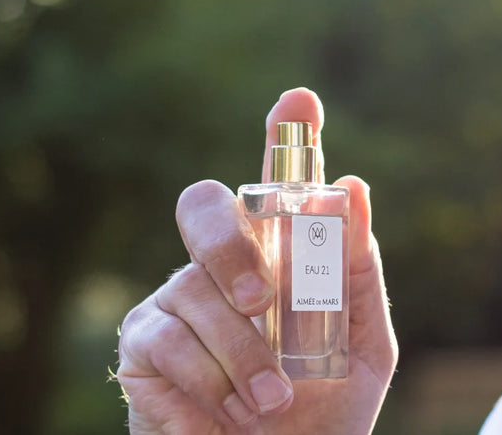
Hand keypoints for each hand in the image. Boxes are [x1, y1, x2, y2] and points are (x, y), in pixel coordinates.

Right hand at [117, 88, 397, 433]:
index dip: (285, 132)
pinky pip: (167, 345)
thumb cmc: (321, 413)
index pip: (278, 182)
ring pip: (197, 294)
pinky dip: (207, 389)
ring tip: (270, 404)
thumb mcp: (361, 348)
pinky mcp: (140, 346)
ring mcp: (173, 299)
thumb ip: (358, 278)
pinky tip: (224, 420)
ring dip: (244, 359)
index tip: (300, 99)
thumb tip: (354, 190)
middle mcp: (221, 264)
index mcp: (280, 256)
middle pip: (203, 207)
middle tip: (265, 301)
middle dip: (232, 248)